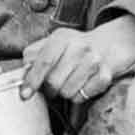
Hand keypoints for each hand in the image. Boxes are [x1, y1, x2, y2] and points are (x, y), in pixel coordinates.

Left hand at [19, 15, 134, 101]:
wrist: (111, 43)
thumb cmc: (76, 46)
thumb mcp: (54, 42)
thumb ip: (34, 54)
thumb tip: (23, 72)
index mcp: (62, 38)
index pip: (44, 62)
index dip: (32, 80)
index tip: (25, 94)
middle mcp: (80, 48)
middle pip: (54, 82)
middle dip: (50, 89)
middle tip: (53, 85)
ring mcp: (95, 62)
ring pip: (67, 92)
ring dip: (64, 92)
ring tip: (70, 81)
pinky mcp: (106, 76)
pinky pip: (82, 96)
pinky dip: (79, 95)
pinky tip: (82, 84)